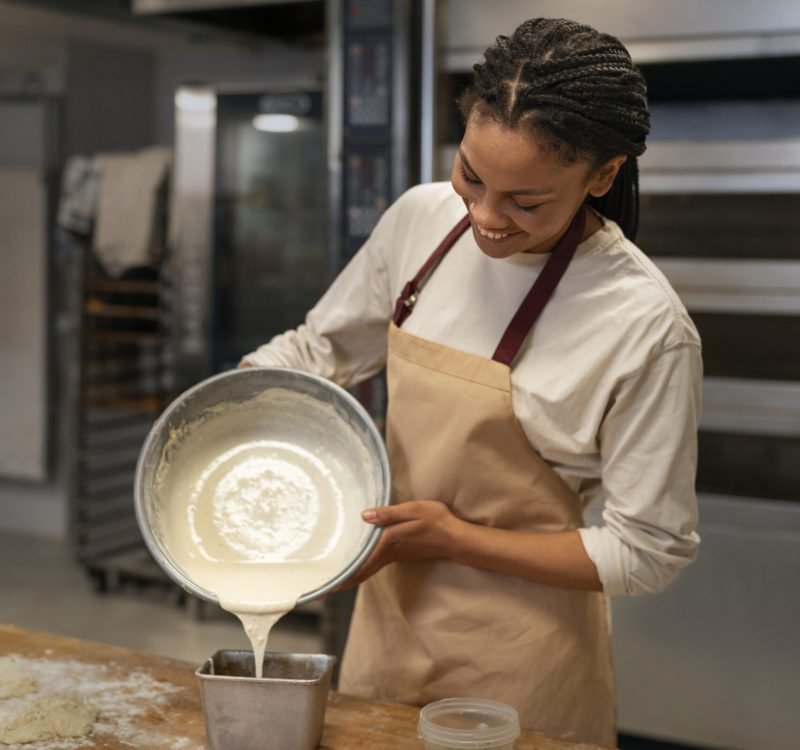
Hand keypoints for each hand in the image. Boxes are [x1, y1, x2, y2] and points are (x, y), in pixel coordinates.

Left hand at [344, 500, 463, 586]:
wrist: (455, 538)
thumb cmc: (436, 520)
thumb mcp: (414, 510)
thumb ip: (389, 513)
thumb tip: (364, 516)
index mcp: (390, 540)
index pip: (363, 558)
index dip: (347, 569)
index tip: (332, 582)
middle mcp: (390, 551)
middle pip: (364, 568)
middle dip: (347, 578)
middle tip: (328, 588)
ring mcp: (395, 555)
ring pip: (370, 568)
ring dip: (355, 575)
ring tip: (339, 581)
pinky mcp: (400, 554)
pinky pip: (377, 564)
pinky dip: (366, 569)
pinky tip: (360, 569)